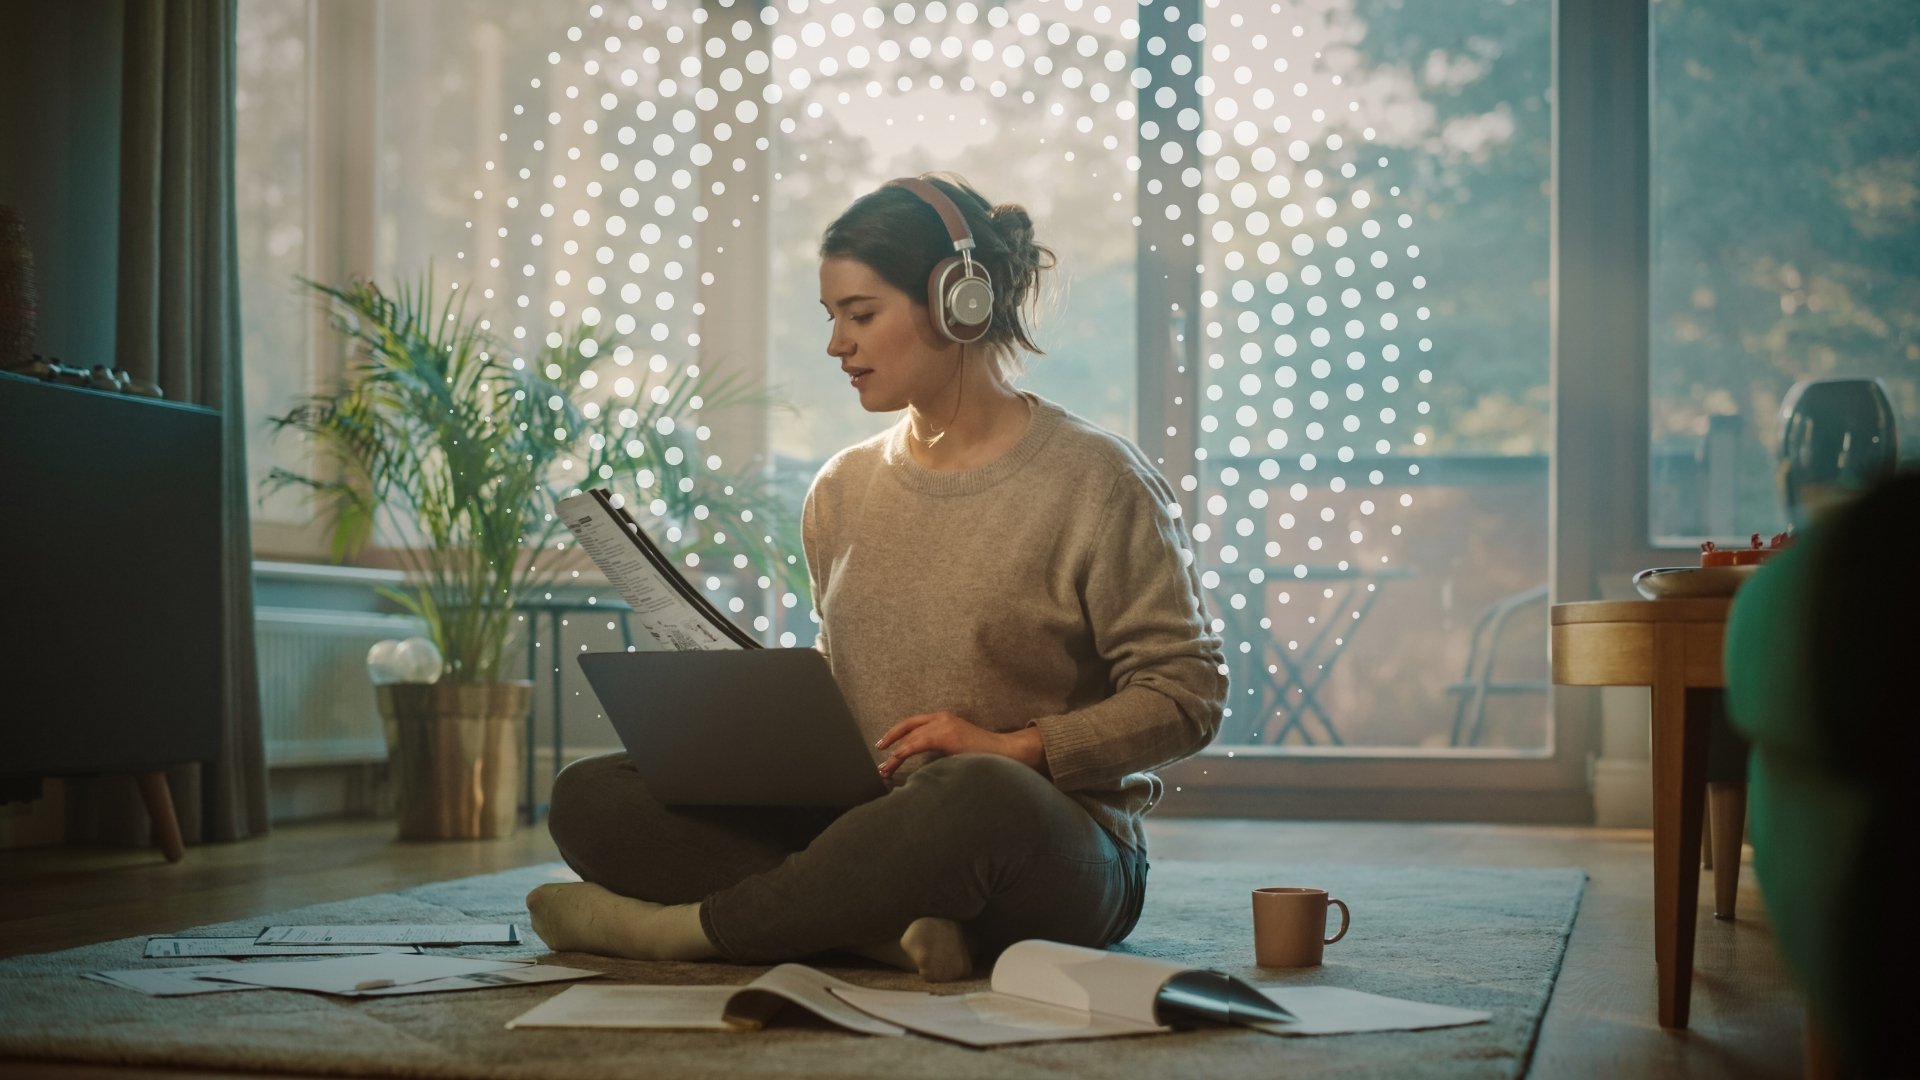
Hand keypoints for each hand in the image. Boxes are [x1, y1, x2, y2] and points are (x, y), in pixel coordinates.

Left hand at [874, 711, 1048, 783]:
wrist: (1004, 751)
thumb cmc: (983, 755)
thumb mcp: (957, 747)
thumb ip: (940, 748)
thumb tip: (924, 763)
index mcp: (943, 719)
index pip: (913, 724)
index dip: (897, 733)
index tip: (885, 745)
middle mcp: (941, 718)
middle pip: (907, 726)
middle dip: (890, 739)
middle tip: (878, 752)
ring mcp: (943, 725)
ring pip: (910, 737)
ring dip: (895, 754)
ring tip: (884, 768)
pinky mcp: (946, 734)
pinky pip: (917, 743)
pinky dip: (903, 752)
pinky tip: (895, 760)